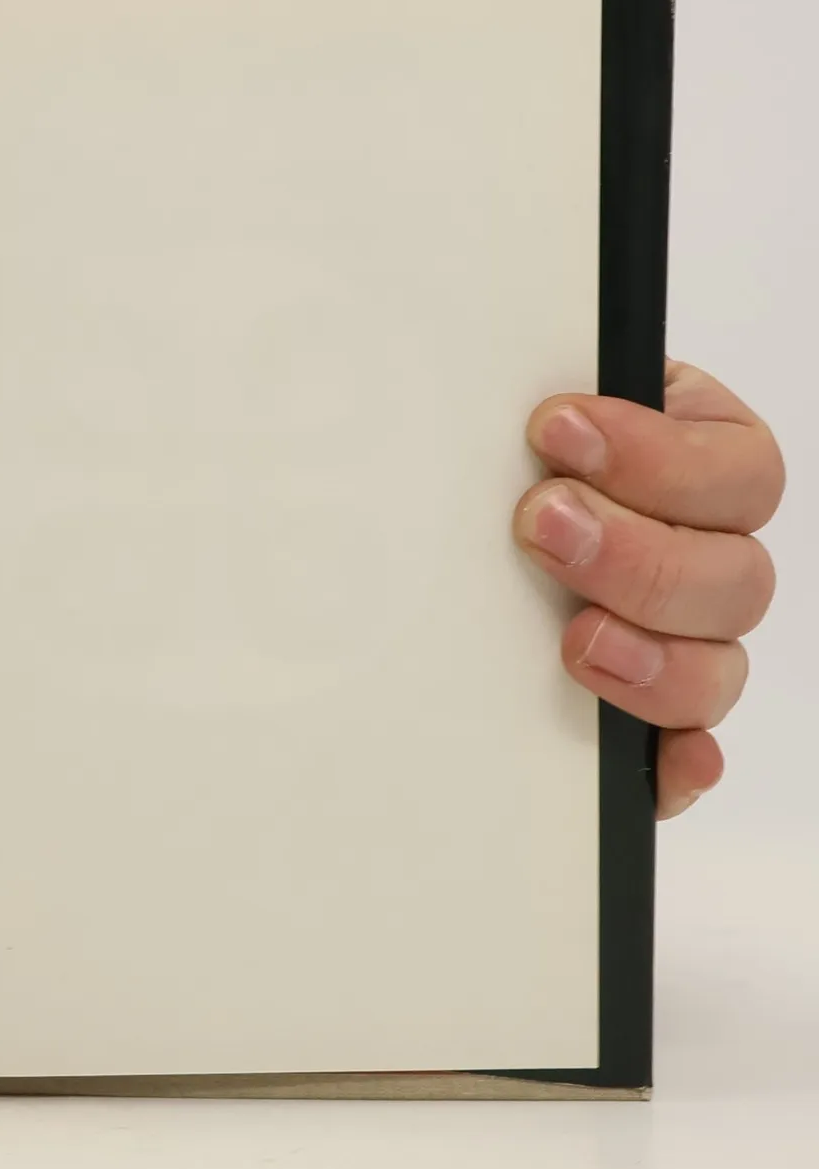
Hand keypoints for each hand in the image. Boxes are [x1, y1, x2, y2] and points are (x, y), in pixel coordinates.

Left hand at [516, 360, 781, 818]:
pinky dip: (678, 763)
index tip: (555, 429)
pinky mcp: (640, 716)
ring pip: (718, 666)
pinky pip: (682, 753)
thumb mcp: (508, 408)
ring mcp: (678, 640)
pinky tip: (666, 761)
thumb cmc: (487, 452)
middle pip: (736, 577)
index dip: (659, 455)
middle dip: (636, 552)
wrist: (432, 512)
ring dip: (653, 656)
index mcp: (695, 461)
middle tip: (540, 521)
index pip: (736, 468)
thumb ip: (528, 406)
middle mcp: (700, 553)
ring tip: (574, 638)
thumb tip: (526, 406)